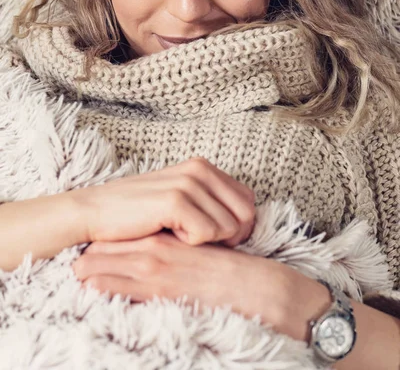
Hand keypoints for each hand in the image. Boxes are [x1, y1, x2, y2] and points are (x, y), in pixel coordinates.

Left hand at [73, 231, 333, 341]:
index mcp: (167, 233)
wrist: (249, 284)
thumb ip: (183, 239)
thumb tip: (170, 240)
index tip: (95, 239)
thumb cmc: (229, 264)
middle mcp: (158, 244)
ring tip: (76, 268)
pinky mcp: (158, 287)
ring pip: (111, 263)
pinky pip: (122, 286)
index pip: (127, 230)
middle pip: (113, 243)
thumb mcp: (205, 243)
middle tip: (75, 253)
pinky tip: (89, 284)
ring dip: (91, 266)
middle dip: (92, 249)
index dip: (108, 234)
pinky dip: (103, 283)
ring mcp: (156, 265)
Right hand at [75, 157, 255, 247]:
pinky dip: (191, 243)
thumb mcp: (180, 197)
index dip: (239, 225)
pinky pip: (207, 234)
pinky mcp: (175, 201)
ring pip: (229, 227)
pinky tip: (170, 233)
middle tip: (199, 240)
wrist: (96, 212)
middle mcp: (199, 169)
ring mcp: (188, 183)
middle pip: (245, 215)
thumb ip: (210, 201)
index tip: (216, 237)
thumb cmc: (137, 212)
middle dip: (230, 236)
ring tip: (178, 232)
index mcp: (203, 167)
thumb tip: (245, 223)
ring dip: (206, 240)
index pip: (248, 200)